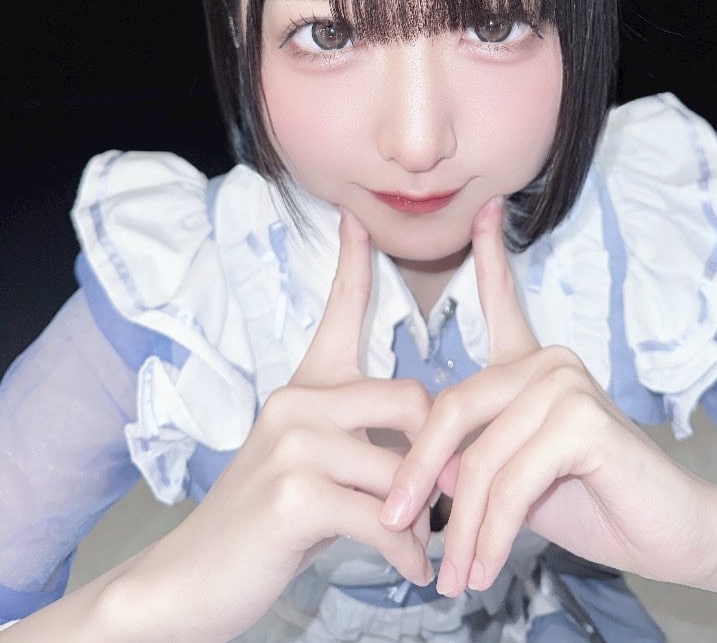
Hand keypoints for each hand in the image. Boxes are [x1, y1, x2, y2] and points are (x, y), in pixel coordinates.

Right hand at [120, 209, 432, 641]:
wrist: (194, 577)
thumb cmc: (266, 520)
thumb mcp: (310, 464)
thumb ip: (361, 443)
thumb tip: (431, 457)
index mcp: (305, 387)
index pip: (338, 311)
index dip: (353, 262)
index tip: (358, 219)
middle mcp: (298, 401)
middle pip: (411, 400)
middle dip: (437, 455)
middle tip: (442, 499)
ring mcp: (294, 443)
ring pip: (403, 468)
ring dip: (422, 517)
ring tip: (417, 545)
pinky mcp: (296, 494)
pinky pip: (385, 518)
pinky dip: (406, 552)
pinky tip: (410, 570)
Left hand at [380, 197, 716, 598]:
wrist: (674, 535)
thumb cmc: (594, 502)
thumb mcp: (517, 478)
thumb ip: (475, 458)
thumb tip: (426, 470)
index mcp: (531, 364)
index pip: (501, 300)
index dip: (490, 254)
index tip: (484, 209)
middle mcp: (548, 361)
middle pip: (454, 409)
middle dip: (418, 475)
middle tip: (395, 526)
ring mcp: (566, 384)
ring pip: (480, 459)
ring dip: (462, 526)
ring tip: (455, 575)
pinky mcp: (583, 420)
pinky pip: (512, 482)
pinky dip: (492, 532)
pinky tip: (486, 564)